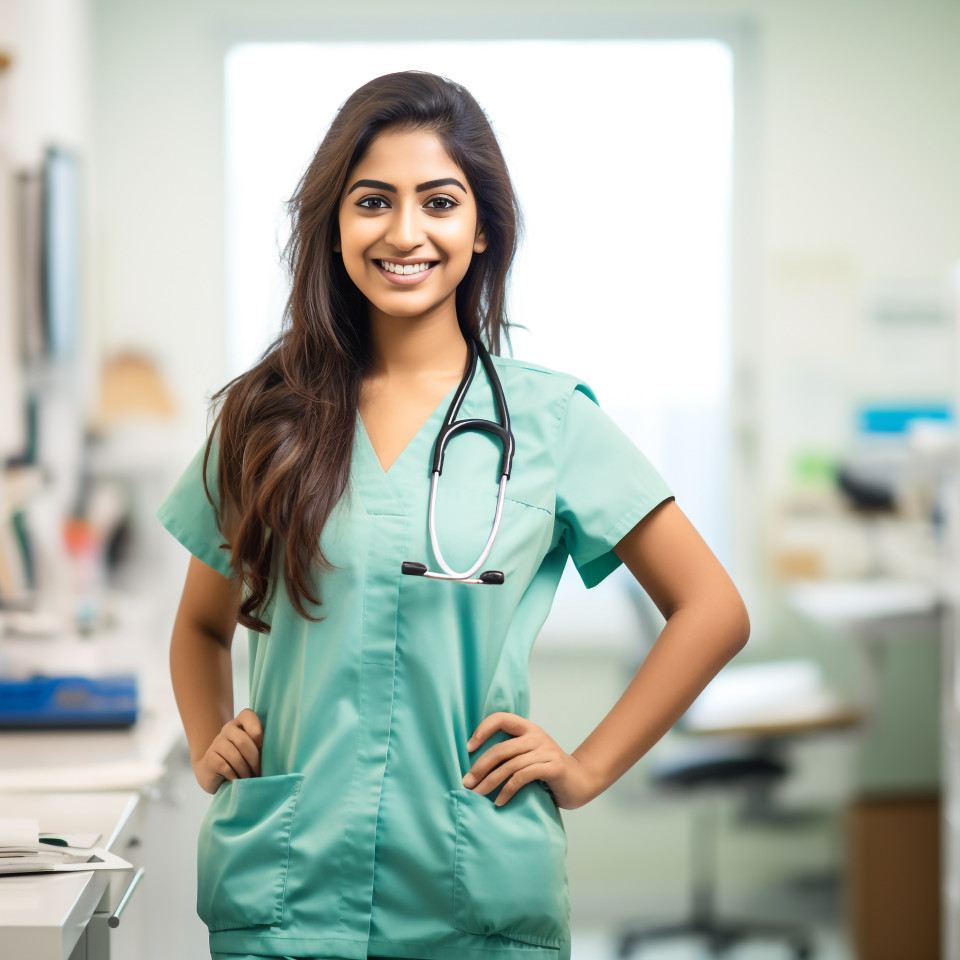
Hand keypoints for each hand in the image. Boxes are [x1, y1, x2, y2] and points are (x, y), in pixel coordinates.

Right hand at [194, 707, 263, 793]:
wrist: (213, 772)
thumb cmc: (242, 760)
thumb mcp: (253, 749)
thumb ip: (262, 745)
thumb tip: (275, 756)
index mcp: (241, 721)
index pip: (249, 716)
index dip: (258, 733)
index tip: (263, 748)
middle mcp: (227, 728)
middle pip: (243, 742)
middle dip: (254, 760)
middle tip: (259, 773)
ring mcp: (217, 742)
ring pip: (235, 756)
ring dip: (245, 771)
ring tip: (249, 779)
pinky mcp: (209, 757)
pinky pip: (225, 767)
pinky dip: (235, 776)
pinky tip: (237, 781)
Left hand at [462, 712, 599, 809]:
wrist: (582, 781)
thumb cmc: (549, 771)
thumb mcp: (529, 756)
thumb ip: (511, 753)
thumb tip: (476, 765)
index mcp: (528, 729)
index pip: (501, 718)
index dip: (482, 730)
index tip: (468, 748)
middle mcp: (537, 736)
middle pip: (501, 748)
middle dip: (480, 766)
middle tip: (467, 782)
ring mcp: (546, 751)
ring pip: (510, 764)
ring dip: (490, 781)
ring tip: (478, 794)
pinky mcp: (553, 767)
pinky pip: (523, 777)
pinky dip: (507, 790)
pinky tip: (499, 801)